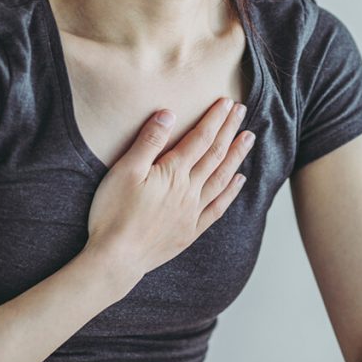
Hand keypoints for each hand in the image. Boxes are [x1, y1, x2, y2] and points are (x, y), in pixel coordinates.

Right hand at [83, 97, 254, 279]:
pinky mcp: (190, 230)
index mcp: (173, 172)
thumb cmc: (113, 213)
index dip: (215, 119)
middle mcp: (189, 190)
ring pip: (221, 177)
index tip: (226, 102)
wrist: (116, 258)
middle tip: (242, 111)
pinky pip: (218, 207)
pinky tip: (239, 180)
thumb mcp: (125, 171)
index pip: (200, 139)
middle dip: (230, 130)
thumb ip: (149, 142)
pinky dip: (230, 192)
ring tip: (249, 138)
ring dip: (236, 156)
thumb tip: (169, 113)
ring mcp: (192, 211)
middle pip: (215, 154)